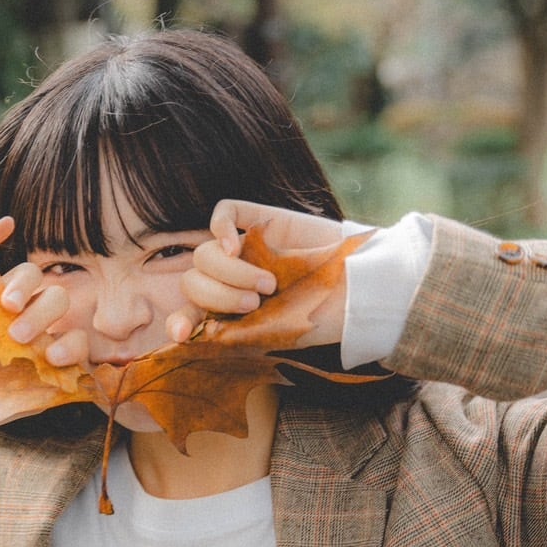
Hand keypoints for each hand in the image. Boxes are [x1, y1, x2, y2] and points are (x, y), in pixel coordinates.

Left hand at [167, 199, 352, 348]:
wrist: (366, 286)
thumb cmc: (326, 317)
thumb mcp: (279, 334)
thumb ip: (237, 332)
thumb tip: (200, 331)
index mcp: (234, 312)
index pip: (192, 313)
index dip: (180, 321)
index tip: (181, 334)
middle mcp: (233, 280)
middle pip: (194, 281)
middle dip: (219, 296)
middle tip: (257, 302)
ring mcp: (246, 250)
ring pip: (204, 253)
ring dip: (230, 272)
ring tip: (268, 282)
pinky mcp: (262, 221)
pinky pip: (224, 212)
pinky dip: (220, 227)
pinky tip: (235, 245)